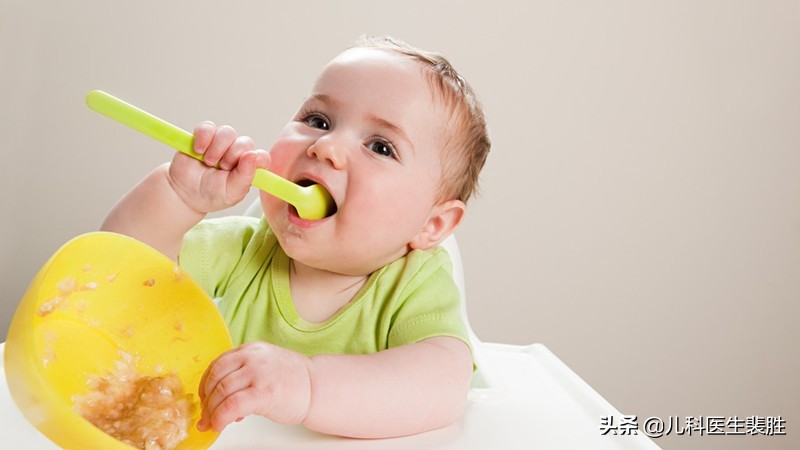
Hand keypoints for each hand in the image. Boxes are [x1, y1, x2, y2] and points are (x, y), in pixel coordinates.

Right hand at [169, 121, 269, 213]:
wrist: (184, 193)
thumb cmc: (211, 195)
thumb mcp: (230, 193)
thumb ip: (244, 177)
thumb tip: (253, 156)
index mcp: (247, 168)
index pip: (262, 157)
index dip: (258, 158)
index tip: (246, 163)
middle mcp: (237, 153)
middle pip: (245, 142)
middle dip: (233, 154)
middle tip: (222, 167)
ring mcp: (220, 144)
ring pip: (227, 132)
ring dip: (218, 147)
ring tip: (209, 162)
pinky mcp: (204, 137)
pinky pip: (208, 127)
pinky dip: (203, 137)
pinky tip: (198, 151)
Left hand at [197, 341, 312, 431]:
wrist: (317, 387)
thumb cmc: (293, 381)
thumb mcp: (264, 366)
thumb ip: (242, 374)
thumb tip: (220, 398)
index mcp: (251, 349)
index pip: (218, 364)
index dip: (206, 384)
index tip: (205, 399)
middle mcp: (252, 358)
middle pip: (216, 377)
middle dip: (206, 400)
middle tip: (206, 415)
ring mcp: (258, 374)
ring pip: (221, 392)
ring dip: (211, 411)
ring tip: (212, 423)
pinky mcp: (263, 393)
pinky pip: (231, 406)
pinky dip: (220, 417)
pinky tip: (220, 425)